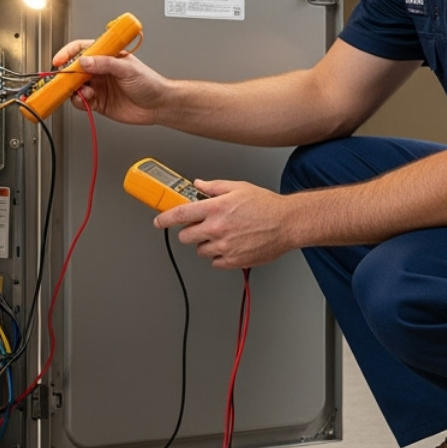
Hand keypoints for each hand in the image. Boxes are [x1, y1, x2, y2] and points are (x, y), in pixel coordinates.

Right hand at [50, 40, 168, 125]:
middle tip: (65, 79)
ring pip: (76, 86)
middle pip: (75, 69)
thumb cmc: (150, 83)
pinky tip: (87, 99)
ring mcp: (98, 86)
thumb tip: (84, 60)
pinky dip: (79, 101)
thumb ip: (105, 64)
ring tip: (85, 91)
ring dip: (75, 89)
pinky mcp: (98, 102)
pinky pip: (81, 101)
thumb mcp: (128, 69)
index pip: (83, 49)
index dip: (69, 53)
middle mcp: (100, 70)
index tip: (60, 60)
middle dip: (67, 74)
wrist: (158, 105)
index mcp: (107, 56)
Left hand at [155, 180, 292, 269]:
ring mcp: (224, 246)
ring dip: (206, 244)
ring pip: (200, 250)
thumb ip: (214, 187)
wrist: (287, 223)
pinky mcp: (233, 260)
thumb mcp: (239, 188)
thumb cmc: (266, 205)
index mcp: (216, 208)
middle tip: (201, 226)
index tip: (159, 221)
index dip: (165, 218)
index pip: (180, 214)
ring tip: (223, 235)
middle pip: (186, 236)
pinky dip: (219, 256)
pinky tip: (231, 245)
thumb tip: (198, 185)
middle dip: (190, 231)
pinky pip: (215, 262)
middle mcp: (217, 228)